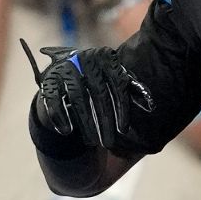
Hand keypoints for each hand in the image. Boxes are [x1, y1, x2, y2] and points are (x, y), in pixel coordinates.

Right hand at [24, 40, 154, 150]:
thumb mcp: (117, 79)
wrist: (67, 70)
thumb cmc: (100, 79)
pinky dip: (61, 116)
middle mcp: (86, 59)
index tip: (124, 130)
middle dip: (105, 121)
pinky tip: (68, 132)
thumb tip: (151, 106)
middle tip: (109, 142)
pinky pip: (54, 100)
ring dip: (86, 123)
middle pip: (99, 94)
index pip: (119, 85)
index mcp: (107, 57)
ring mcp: (65, 68)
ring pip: (78, 99)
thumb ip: (134, 90)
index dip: (122, 109)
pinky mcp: (48, 80)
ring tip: (93, 142)